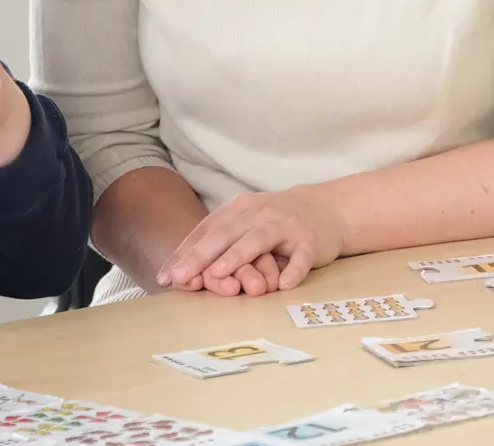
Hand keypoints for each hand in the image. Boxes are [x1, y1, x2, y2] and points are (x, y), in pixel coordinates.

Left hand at [156, 189, 345, 292]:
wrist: (327, 208)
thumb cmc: (277, 222)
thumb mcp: (246, 224)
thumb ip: (221, 242)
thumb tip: (183, 273)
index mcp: (238, 209)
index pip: (206, 230)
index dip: (185, 252)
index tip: (166, 276)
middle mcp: (258, 213)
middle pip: (225, 233)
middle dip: (200, 256)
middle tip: (180, 277)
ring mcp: (284, 225)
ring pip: (257, 240)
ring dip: (237, 257)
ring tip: (218, 274)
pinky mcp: (310, 240)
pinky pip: (300, 256)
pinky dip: (292, 270)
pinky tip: (283, 285)